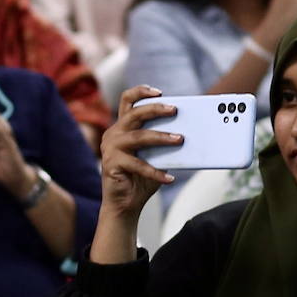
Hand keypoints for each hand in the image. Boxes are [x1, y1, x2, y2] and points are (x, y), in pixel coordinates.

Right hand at [98, 86, 179, 218]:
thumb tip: (186, 130)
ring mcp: (110, 148)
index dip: (142, 92)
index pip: (128, 101)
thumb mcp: (154, 155)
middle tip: (175, 110)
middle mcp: (113, 134)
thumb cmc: (141, 178)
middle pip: (134, 113)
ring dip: (161, 137)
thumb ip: (162, 141)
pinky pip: (138, 165)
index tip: (160, 92)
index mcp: (122, 127)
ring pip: (138, 136)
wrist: (126, 204)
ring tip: (180, 139)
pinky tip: (170, 178)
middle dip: (155, 109)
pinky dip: (156, 172)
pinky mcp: (111, 164)